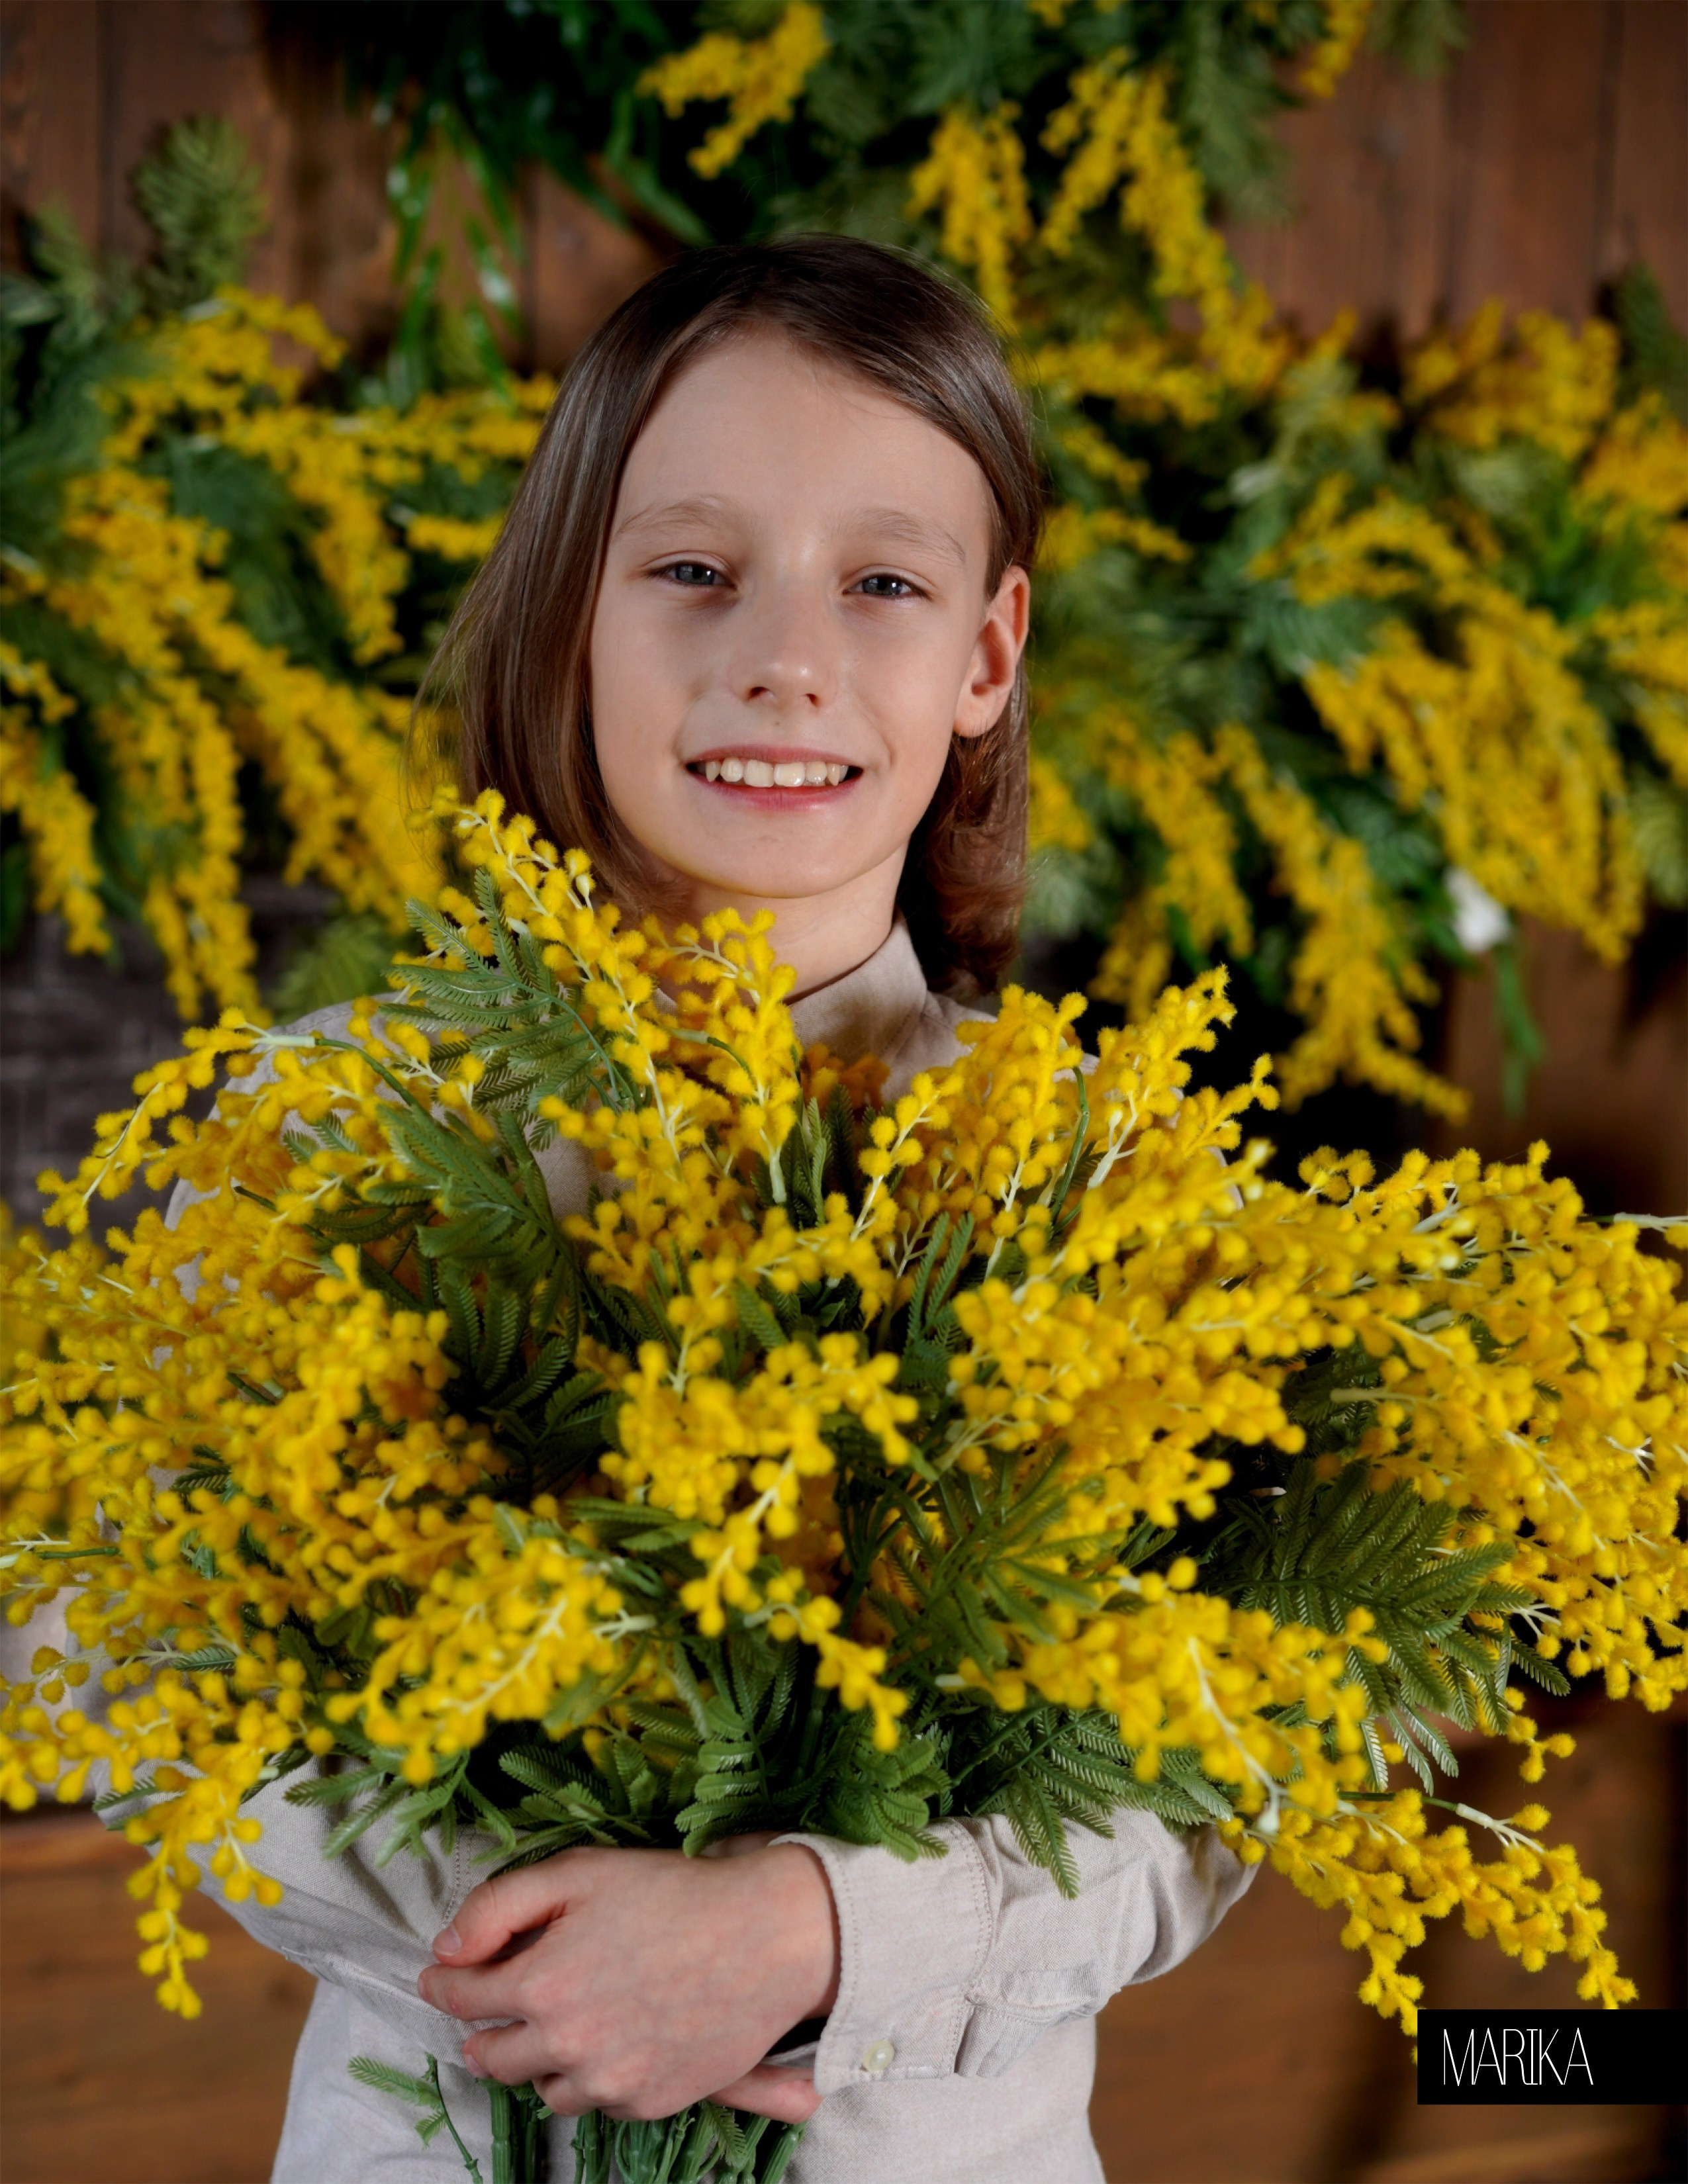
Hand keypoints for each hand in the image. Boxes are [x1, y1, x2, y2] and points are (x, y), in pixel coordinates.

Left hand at [416, 1838, 838, 2123]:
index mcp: (542, 1984)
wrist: (768, 1935)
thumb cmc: (673, 1892)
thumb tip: (446, 1948)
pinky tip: (611, 2042)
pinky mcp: (649, 2103)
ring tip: (556, 2027)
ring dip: (538, 2061)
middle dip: (482, 2032)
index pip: (462, 1998)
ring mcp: (610, 2083)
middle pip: (491, 2058)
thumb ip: (498, 1906)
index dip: (445, 1982)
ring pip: (544, 2089)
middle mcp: (568, 2046)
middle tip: (490, 2011)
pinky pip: (598, 2104)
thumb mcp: (579, 1872)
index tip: (441, 1975)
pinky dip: (593, 2079)